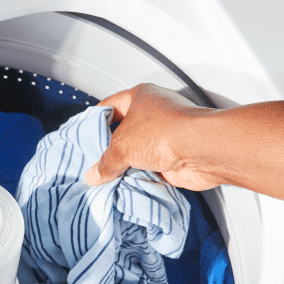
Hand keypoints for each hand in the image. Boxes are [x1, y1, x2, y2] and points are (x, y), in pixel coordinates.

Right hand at [85, 84, 221, 190]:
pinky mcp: (173, 157)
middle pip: (122, 133)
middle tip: (91, 163)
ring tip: (104, 179)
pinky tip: (124, 187)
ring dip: (124, 166)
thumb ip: (105, 161)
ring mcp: (164, 136)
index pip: (108, 106)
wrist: (202, 151)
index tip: (81, 138)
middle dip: (108, 149)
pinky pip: (148, 169)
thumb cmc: (164, 133)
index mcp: (140, 97)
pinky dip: (138, 178)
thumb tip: (95, 174)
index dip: (93, 122)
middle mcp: (153, 114)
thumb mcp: (121, 146)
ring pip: (135, 153)